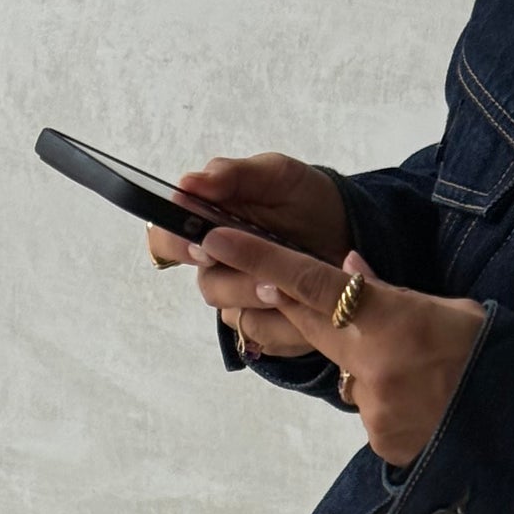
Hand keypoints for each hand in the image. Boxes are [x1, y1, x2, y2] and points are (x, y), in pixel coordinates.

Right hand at [146, 154, 348, 358]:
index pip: (165, 240)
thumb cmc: (304, 199)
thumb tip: (189, 184)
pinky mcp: (268, 327)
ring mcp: (242, 300)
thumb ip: (232, 176)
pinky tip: (309, 310)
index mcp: (208, 226)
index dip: (175, 246)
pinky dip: (288, 327)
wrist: (348, 230)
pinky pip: (266, 338)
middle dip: (237, 282)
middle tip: (265, 276)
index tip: (202, 245)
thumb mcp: (276, 175)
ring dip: (263, 305)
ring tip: (288, 290)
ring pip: (235, 315)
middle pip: (208, 285)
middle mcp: (218, 267)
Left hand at [216, 232, 485, 466]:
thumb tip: (350, 269)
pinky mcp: (379, 440)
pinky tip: (425, 408)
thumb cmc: (488, 354)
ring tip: (421, 377)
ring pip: (347, 377)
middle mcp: (370, 361)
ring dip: (371, 371)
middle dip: (299, 306)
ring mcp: (372, 406)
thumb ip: (388, 293)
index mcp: (387, 317)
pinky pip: (369, 415)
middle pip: (310, 324)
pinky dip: (390, 408)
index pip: (308, 281)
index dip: (259, 260)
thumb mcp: (445, 308)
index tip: (217, 241)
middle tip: (295, 292)